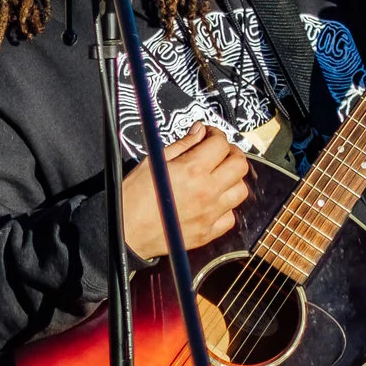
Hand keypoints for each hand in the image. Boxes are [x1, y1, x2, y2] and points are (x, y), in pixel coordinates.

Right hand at [123, 124, 249, 261]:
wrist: (125, 232)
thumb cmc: (133, 197)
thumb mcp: (154, 161)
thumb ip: (182, 145)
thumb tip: (199, 132)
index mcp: (192, 170)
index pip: (221, 144)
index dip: (216, 134)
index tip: (208, 135)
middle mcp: (207, 191)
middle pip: (240, 166)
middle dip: (231, 153)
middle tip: (218, 152)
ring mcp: (210, 214)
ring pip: (240, 191)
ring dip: (232, 179)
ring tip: (218, 177)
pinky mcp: (207, 233)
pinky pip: (230, 217)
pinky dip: (225, 207)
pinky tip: (212, 202)